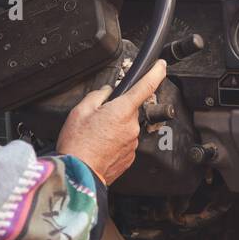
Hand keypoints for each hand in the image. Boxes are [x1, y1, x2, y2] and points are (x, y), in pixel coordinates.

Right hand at [56, 60, 167, 185]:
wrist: (79, 174)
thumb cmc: (78, 145)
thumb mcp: (80, 111)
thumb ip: (98, 95)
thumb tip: (107, 92)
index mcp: (122, 110)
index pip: (146, 85)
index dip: (156, 72)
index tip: (161, 65)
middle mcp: (132, 126)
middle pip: (130, 109)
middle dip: (117, 110)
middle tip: (98, 119)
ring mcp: (133, 142)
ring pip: (127, 126)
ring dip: (115, 126)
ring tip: (96, 135)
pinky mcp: (130, 156)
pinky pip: (125, 141)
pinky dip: (115, 141)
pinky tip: (101, 145)